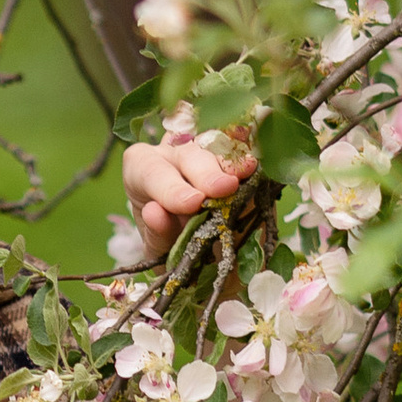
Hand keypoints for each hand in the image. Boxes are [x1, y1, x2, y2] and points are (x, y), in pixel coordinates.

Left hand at [123, 126, 257, 259]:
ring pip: (218, 145)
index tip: (192, 203)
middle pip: (188, 153)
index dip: (171, 187)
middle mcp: (173, 154)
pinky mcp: (237, 154)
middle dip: (206, 172)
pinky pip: (244, 148)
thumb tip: (155, 213)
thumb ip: (156, 232)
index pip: (151, 171)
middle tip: (223, 189)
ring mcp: (207, 149)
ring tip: (246, 172)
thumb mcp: (161, 248)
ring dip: (233, 161)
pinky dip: (252, 156)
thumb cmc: (174, 248)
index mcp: (142, 171)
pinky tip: (259, 167)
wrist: (202, 256)